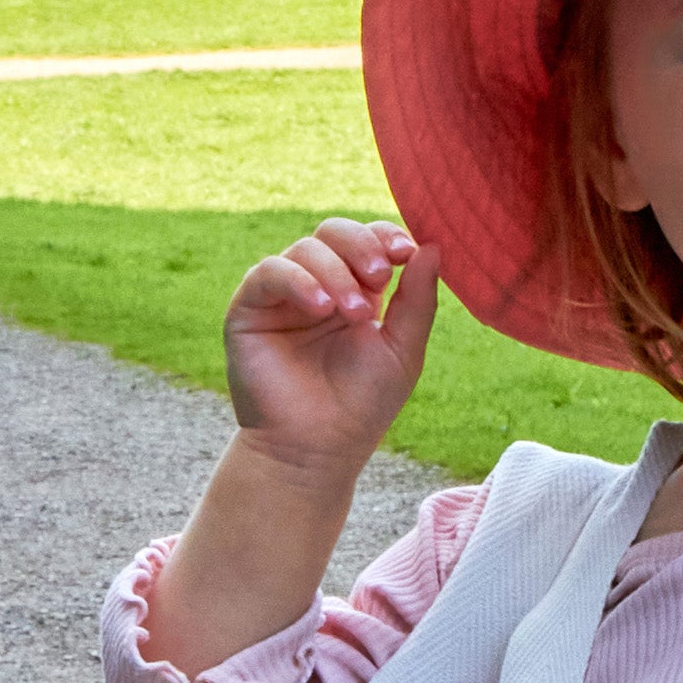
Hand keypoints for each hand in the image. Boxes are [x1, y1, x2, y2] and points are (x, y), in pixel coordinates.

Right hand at [144, 221, 438, 676]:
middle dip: (361, 246)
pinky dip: (298, 280)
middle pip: (334, 231)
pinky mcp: (248, 309)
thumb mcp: (403, 349)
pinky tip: (321, 307)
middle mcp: (317, 287)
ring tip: (353, 314)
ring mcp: (282, 296)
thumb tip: (433, 244)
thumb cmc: (362, 406)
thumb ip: (418, 299)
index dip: (385, 235)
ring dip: (336, 272)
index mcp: (355, 292)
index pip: (367, 241)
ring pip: (305, 247)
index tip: (405, 250)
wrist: (317, 450)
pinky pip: (269, 272)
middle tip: (381, 274)